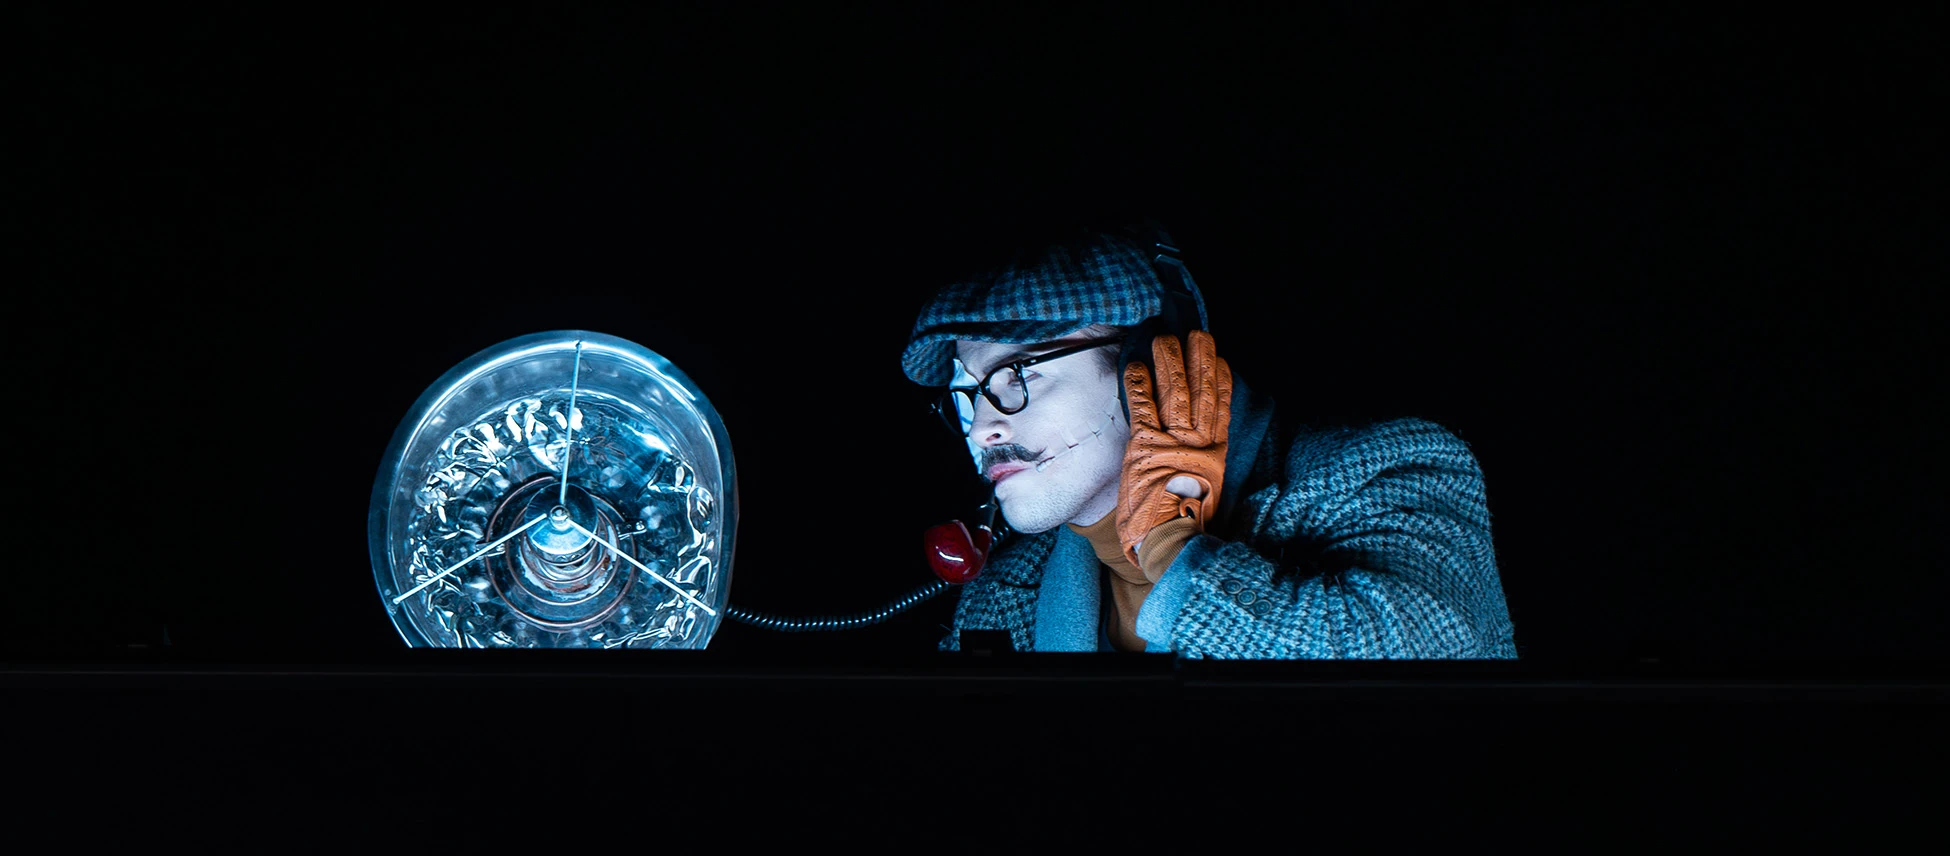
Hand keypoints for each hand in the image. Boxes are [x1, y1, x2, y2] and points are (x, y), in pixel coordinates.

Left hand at [1116, 330, 1230, 568]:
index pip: (1220, 409)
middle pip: (1199, 393)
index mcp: (1214, 455)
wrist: (1170, 539)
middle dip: (1198, 361)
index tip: (1219, 360)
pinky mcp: (1144, 445)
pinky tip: (1136, 366)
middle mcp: (1197, 443)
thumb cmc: (1185, 524)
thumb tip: (1195, 456)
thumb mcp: (1204, 493)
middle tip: (1197, 335)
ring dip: (1170, 363)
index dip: (1220, 382)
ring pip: (1175, 393)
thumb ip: (1201, 469)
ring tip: (1166, 340)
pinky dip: (1139, 386)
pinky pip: (1142, 408)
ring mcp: (1172, 442)